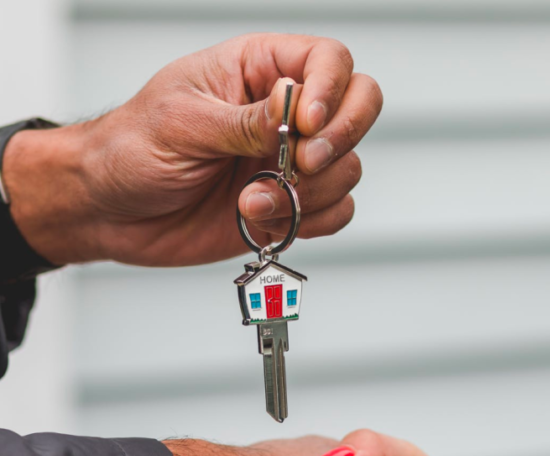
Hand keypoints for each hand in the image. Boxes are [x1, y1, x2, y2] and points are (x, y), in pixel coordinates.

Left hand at [4, 34, 381, 265]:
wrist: (112, 211)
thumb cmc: (133, 150)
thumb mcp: (182, 123)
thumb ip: (244, 121)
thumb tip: (296, 108)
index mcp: (257, 71)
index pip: (328, 61)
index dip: (332, 90)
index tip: (306, 126)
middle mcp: (283, 115)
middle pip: (359, 107)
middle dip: (340, 141)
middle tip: (301, 165)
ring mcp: (289, 163)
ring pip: (347, 169)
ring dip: (308, 195)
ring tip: (251, 203)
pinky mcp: (288, 208)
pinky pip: (334, 213)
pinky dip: (312, 223)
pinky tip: (264, 222)